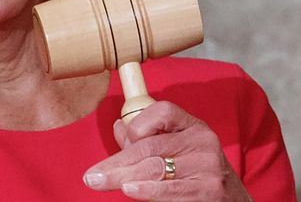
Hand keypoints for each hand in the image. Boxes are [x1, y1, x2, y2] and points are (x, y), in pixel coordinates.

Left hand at [82, 101, 251, 200]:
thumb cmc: (196, 175)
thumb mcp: (176, 151)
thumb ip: (147, 140)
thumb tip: (118, 126)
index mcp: (193, 126)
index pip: (164, 111)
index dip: (139, 123)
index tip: (123, 139)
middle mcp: (203, 141)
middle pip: (151, 146)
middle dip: (116, 163)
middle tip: (91, 176)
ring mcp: (208, 166)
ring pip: (155, 168)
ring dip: (123, 177)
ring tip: (101, 182)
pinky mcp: (209, 189)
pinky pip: (171, 189)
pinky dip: (147, 190)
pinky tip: (129, 190)